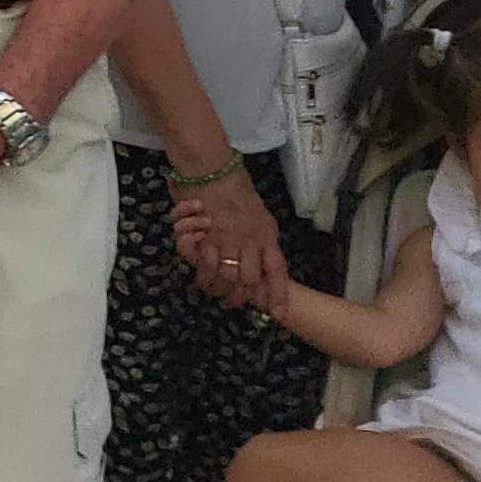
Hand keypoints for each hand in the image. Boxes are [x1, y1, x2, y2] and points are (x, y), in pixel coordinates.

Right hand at [173, 168, 282, 305]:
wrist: (211, 168)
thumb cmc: (234, 185)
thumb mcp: (258, 213)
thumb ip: (260, 234)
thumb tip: (263, 251)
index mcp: (267, 234)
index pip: (277, 270)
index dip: (277, 293)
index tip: (278, 313)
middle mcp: (251, 241)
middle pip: (250, 279)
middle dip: (243, 294)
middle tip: (237, 303)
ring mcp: (228, 240)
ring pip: (228, 275)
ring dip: (221, 286)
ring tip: (217, 292)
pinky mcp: (206, 237)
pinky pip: (206, 264)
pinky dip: (203, 272)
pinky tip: (202, 277)